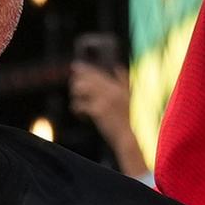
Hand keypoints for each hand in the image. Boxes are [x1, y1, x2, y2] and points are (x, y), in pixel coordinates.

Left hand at [70, 63, 148, 179]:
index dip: (85, 69)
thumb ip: (124, 81)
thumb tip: (117, 68)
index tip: (75, 66)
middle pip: (88, 78)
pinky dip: (77, 109)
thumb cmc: (132, 120)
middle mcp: (111, 90)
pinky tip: (80, 114)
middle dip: (77, 79)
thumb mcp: (131, 96)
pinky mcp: (98, 111)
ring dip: (76, 94)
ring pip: (81, 88)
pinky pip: (80, 104)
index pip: (98, 73)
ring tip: (77, 101)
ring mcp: (104, 100)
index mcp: (118, 87)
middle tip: (73, 84)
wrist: (131, 138)